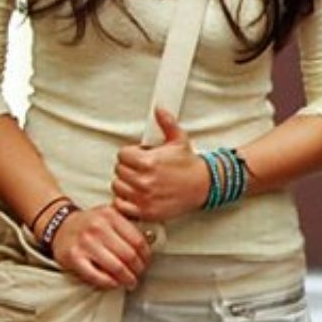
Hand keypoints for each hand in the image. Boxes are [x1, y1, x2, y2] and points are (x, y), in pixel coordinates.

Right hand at [52, 201, 150, 288]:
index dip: (146, 256)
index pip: (138, 240)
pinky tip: (114, 284)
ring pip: (116, 267)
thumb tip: (151, 241)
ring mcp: (85, 243)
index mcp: (110, 216)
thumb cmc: (89, 224)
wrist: (59, 226)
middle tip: (139, 274)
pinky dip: (109, 283)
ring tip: (130, 282)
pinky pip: (97, 276)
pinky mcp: (74, 257)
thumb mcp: (109, 216)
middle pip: (129, 255)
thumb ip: (128, 226)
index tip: (147, 262)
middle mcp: (98, 228)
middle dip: (138, 269)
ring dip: (127, 279)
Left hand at [112, 108, 210, 222]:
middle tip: (140, 168)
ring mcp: (144, 197)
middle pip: (118, 170)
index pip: (122, 155)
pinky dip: (125, 201)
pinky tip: (135, 195)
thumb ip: (166, 123)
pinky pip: (121, 205)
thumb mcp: (179, 140)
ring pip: (117, 187)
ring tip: (138, 181)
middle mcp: (144, 180)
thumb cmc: (190, 166)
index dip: (130, 154)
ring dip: (125, 184)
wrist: (203, 186)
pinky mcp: (145, 211)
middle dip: (128, 168)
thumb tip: (159, 110)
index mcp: (149, 162)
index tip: (137, 156)